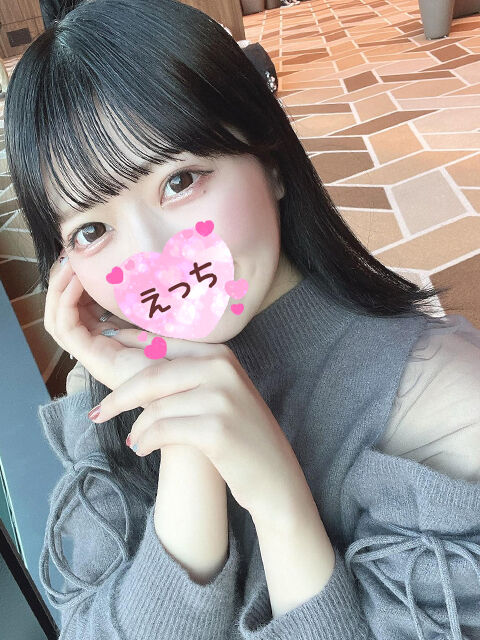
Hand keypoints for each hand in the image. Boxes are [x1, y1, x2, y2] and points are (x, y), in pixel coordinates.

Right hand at [44, 253, 219, 396]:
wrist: (189, 384)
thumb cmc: (184, 352)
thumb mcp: (164, 317)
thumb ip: (149, 299)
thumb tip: (146, 270)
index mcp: (112, 335)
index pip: (81, 306)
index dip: (76, 280)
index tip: (81, 255)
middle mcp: (98, 345)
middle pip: (64, 311)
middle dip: (61, 281)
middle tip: (66, 254)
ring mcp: (93, 353)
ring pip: (58, 319)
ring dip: (58, 289)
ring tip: (67, 264)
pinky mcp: (93, 359)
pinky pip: (65, 328)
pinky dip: (66, 302)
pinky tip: (77, 281)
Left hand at [89, 330, 309, 524]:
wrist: (275, 477)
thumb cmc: (240, 434)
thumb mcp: (220, 392)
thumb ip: (186, 371)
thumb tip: (134, 354)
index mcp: (220, 354)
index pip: (162, 345)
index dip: (128, 349)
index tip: (105, 358)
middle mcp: (221, 368)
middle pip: (152, 375)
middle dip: (119, 396)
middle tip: (99, 413)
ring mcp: (221, 397)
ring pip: (155, 407)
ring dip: (138, 428)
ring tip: (136, 440)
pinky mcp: (216, 429)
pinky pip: (162, 431)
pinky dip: (146, 441)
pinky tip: (143, 448)